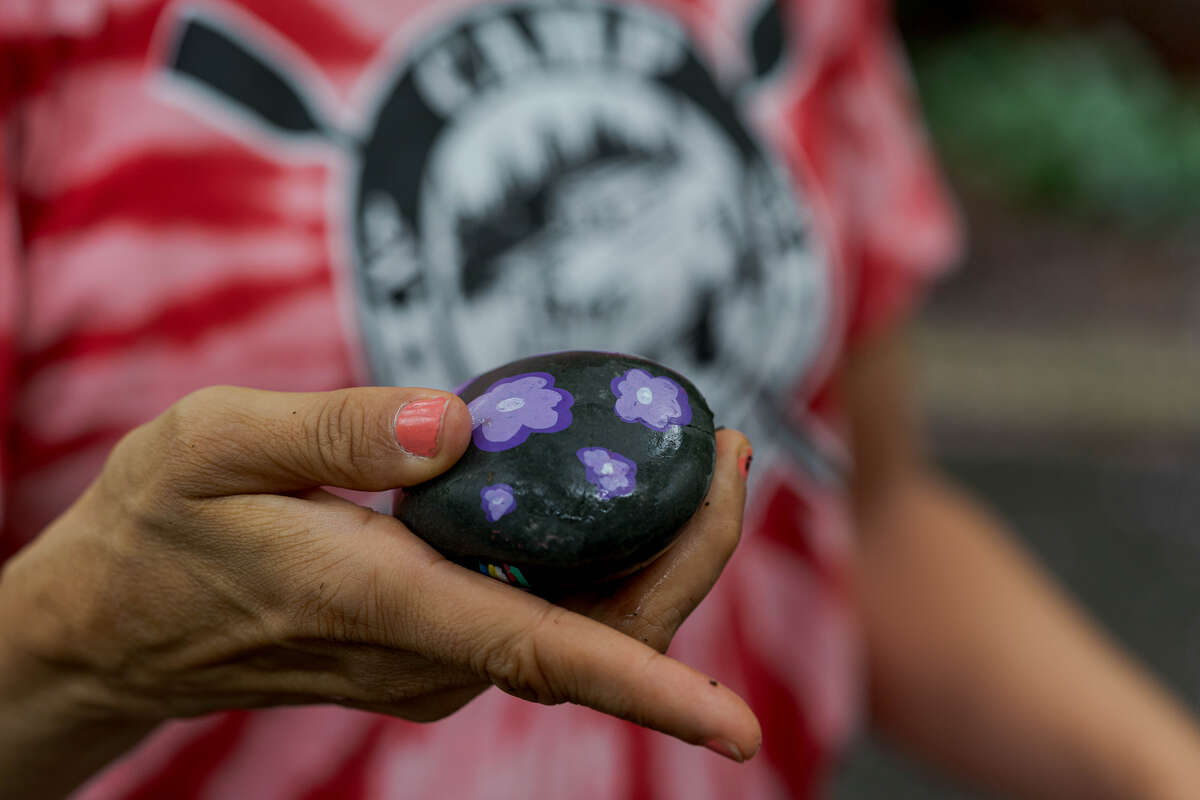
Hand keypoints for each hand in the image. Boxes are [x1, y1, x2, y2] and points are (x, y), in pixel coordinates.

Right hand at [0, 385, 758, 795]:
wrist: (113, 623)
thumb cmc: (160, 526)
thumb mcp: (218, 444)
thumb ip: (337, 432)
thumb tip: (459, 427)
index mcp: (383, 602)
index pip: (543, 654)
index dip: (652, 686)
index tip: (739, 726)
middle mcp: (423, 653)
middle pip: (595, 639)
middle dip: (689, 557)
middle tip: (730, 452)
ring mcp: (427, 661)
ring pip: (579, 633)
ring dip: (657, 557)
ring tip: (698, 458)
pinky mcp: (425, 647)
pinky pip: (542, 619)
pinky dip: (601, 565)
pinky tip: (611, 498)